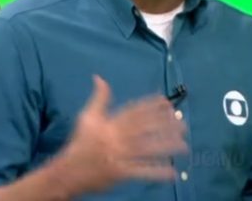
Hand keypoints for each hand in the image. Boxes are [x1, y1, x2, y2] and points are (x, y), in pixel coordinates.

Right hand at [57, 75, 187, 194]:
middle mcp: (117, 138)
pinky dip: (157, 172)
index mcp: (110, 124)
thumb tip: (99, 77)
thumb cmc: (80, 143)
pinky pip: (142, 172)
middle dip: (165, 126)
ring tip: (184, 146)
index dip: (151, 106)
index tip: (167, 102)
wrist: (68, 171)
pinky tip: (173, 172)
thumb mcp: (86, 117)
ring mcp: (120, 156)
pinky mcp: (121, 173)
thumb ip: (98, 98)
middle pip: (145, 129)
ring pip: (147, 150)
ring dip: (167, 147)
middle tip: (183, 123)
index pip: (134, 111)